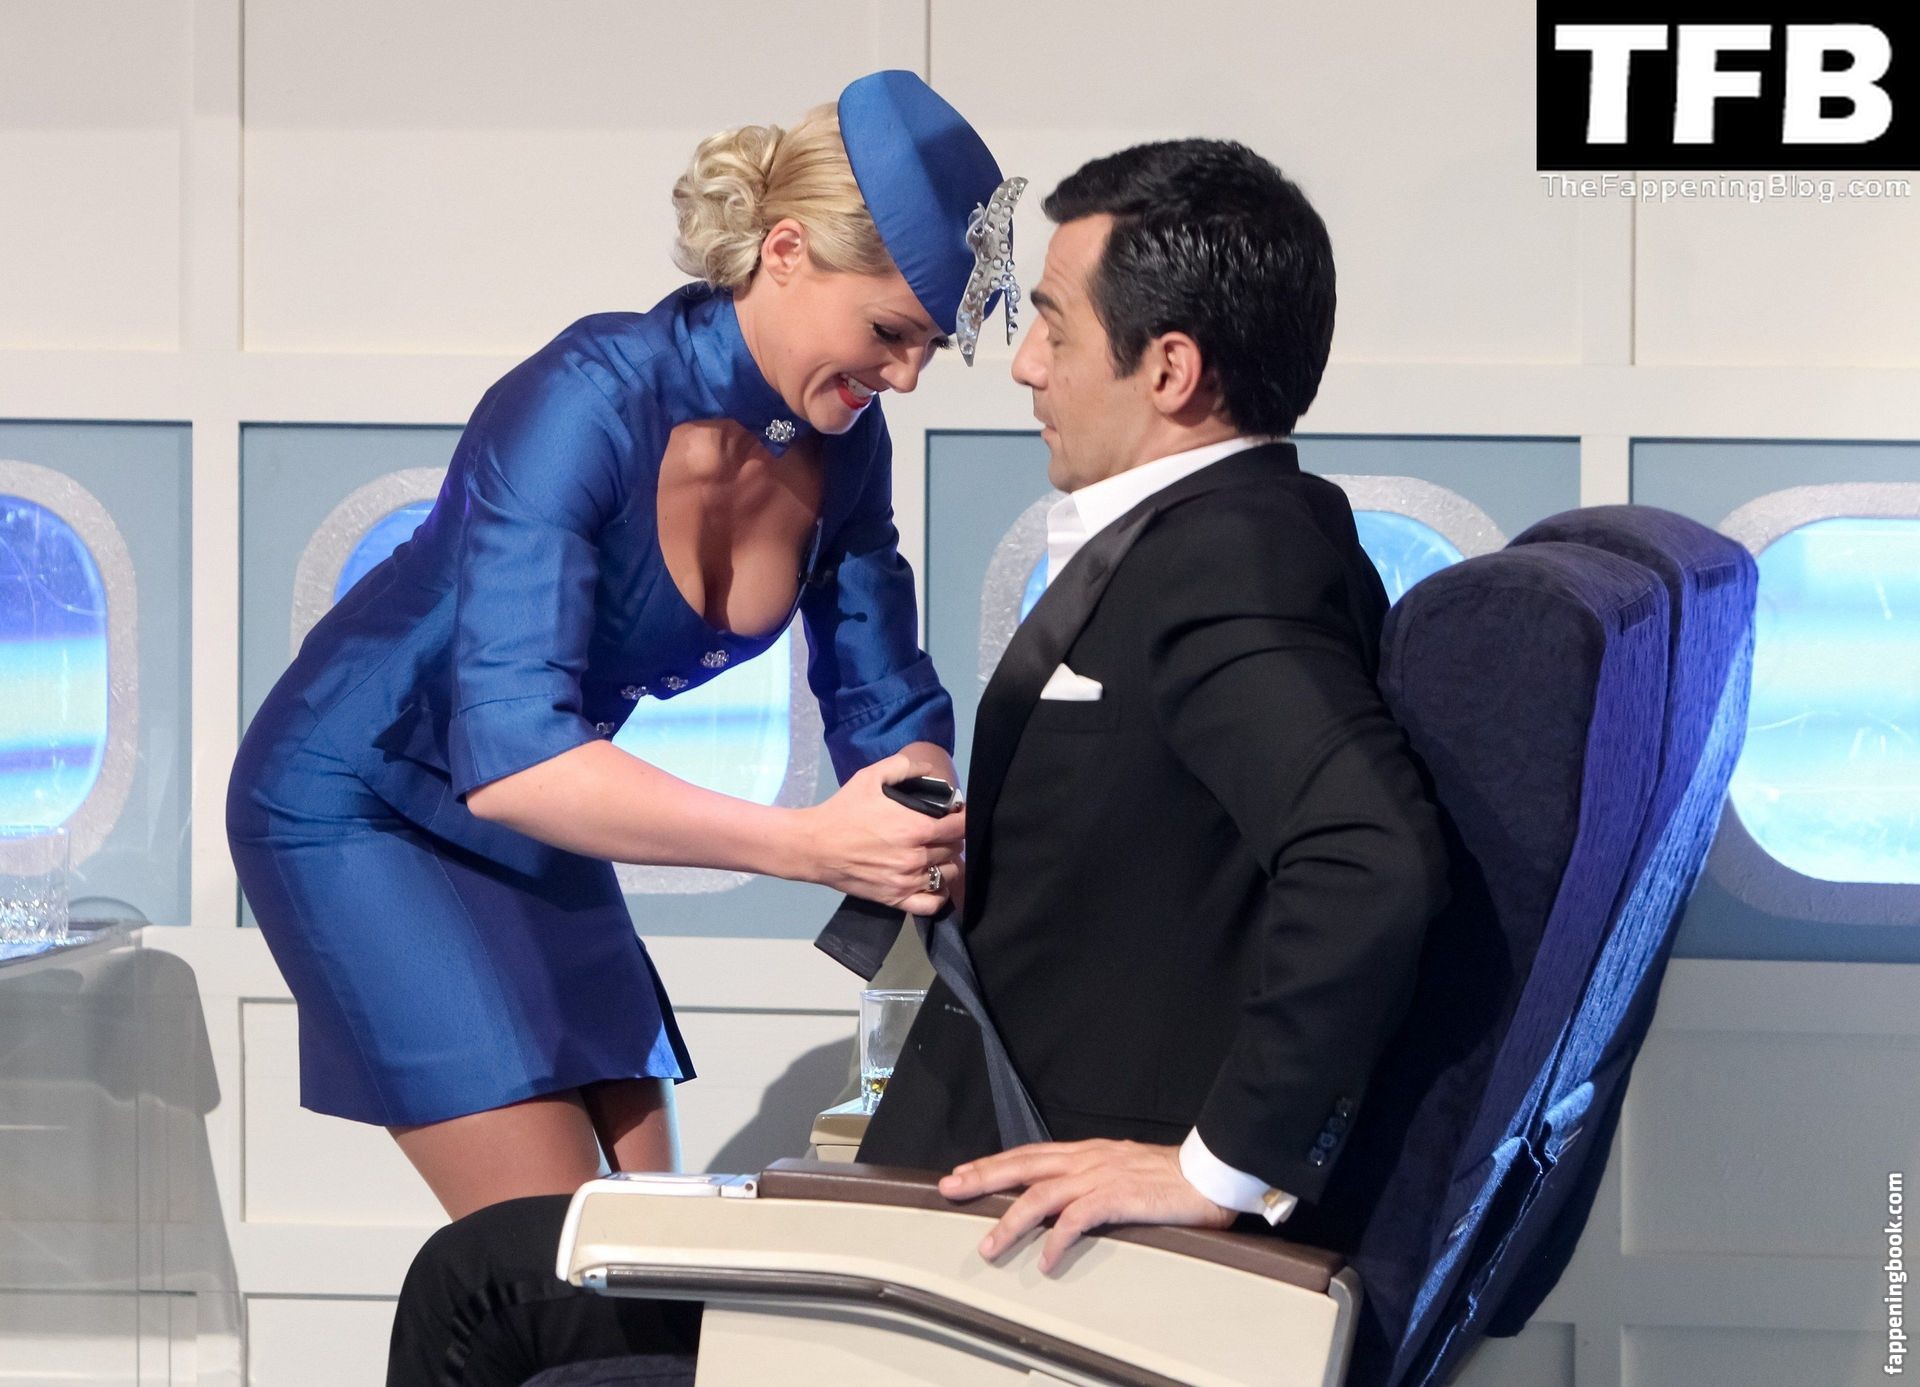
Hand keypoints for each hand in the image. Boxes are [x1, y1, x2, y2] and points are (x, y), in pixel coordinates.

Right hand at [799, 752, 965, 912]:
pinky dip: (938, 894)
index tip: (956, 814)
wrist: (814, 846)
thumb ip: (904, 766)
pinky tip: (932, 882)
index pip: (960, 827)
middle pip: (955, 849)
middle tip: (940, 831)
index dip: (963, 818)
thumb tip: (929, 768)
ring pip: (947, 874)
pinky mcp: (896, 900)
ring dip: (946, 862)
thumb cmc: (843, 810)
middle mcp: (916, 857)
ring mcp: (907, 882)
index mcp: (915, 827)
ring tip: (934, 854)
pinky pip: (932, 905)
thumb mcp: (870, 777)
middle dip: (951, 838)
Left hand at [937, 1139, 1234, 1273]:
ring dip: (1010, 1222)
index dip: (994, 1163)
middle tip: (951, 1189)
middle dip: (983, 1177)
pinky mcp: (1117, 1196)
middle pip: (1022, 1167)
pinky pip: (1077, 1220)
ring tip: (990, 1247)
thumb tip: (1066, 1198)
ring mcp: (1100, 1176)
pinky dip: (1056, 1240)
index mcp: (1087, 1151)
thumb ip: (1093, 1178)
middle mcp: (1086, 1159)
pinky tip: (1045, 1260)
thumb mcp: (1121, 1168)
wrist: (1209, 1170)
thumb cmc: (1171, 1175)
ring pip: (1040, 1195)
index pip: (1029, 1154)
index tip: (964, 1172)